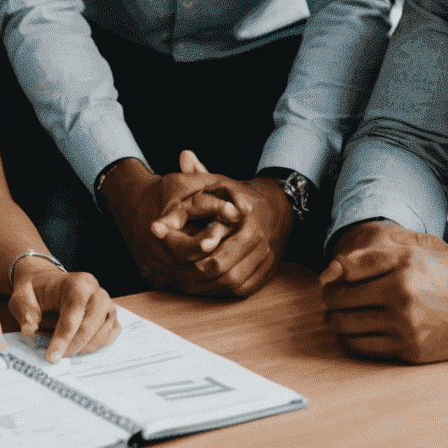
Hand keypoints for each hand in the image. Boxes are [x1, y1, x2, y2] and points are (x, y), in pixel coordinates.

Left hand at [8, 260, 119, 360]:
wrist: (47, 284)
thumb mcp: (22, 296)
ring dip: (86, 347)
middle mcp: (96, 291)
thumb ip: (25, 310)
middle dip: (74, 345)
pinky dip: (99, 344)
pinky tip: (81, 347)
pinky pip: (112, 333)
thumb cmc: (36, 291)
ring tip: (67, 351)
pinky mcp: (110, 315)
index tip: (51, 357)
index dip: (63, 337)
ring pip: (104, 330)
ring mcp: (106, 303)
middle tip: (57, 357)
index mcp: (77, 282)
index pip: (73, 313)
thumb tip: (30, 328)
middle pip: (92, 323)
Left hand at [150, 152, 291, 298]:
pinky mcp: (265, 274)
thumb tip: (183, 155)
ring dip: (205, 286)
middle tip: (171, 273)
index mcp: (244, 218)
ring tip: (182, 282)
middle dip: (194, 274)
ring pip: (231, 283)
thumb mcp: (221, 182)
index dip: (188, 248)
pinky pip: (241, 290)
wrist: (278, 207)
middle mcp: (257, 241)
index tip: (169, 248)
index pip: (213, 242)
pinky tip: (202, 286)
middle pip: (221, 268)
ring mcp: (264, 260)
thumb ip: (200, 173)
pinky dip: (221, 292)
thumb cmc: (241, 196)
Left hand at [320, 219, 447, 363]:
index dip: (331, 274)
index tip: (330, 278)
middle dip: (331, 297)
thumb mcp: (413, 251)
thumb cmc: (442, 274)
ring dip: (335, 319)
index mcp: (403, 262)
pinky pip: (362, 346)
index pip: (346, 267)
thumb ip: (368, 257)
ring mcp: (404, 324)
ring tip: (339, 314)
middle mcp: (401, 293)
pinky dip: (349, 338)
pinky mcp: (407, 350)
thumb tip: (326, 273)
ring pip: (346, 324)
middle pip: (341, 297)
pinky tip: (354, 331)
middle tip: (333, 296)